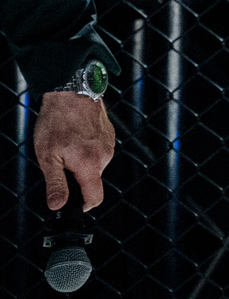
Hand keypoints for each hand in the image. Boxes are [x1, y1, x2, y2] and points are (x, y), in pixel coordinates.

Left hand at [34, 91, 114, 211]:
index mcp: (90, 164)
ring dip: (81, 162)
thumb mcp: (48, 157)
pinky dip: (87, 150)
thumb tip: (58, 206)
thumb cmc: (57, 122)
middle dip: (76, 177)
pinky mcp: (109, 134)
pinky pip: (98, 151)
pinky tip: (75, 136)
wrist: (72, 91)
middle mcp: (105, 156)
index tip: (70, 203)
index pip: (95, 198)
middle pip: (92, 180)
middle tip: (59, 161)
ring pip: (94, 165)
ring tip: (66, 144)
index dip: (82, 205)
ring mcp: (109, 144)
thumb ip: (56, 184)